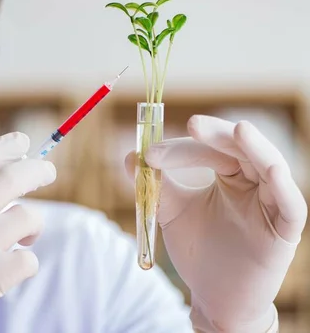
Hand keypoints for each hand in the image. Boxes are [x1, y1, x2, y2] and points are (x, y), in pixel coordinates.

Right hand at [0, 132, 56, 332]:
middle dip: (39, 170)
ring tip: (28, 235)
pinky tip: (10, 270)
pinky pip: (27, 261)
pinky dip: (24, 263)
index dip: (9, 147)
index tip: (23, 144)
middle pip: (18, 176)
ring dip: (32, 224)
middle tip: (46, 171)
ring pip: (29, 216)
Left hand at [125, 115, 306, 331]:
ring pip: (271, 166)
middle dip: (218, 135)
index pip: (211, 148)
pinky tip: (271, 169)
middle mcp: (254, 184)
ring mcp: (271, 205)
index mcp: (230, 175)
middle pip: (241, 148)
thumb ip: (155, 184)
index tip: (150, 154)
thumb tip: (129, 156)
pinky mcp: (285, 231)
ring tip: (240, 130)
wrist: (212, 296)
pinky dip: (282, 185)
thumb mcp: (171, 211)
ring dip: (257, 147)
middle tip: (192, 124)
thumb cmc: (198, 250)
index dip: (182, 147)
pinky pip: (291, 205)